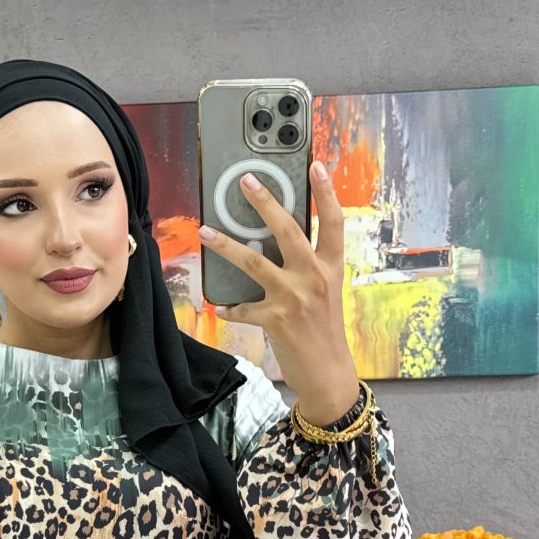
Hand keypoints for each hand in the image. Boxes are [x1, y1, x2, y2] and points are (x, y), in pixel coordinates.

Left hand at [199, 161, 360, 423]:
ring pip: (253, 261)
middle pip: (287, 229)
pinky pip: (243, 307)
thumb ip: (308, 269)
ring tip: (206, 231)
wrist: (329, 373)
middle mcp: (314, 276)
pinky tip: (221, 306)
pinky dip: (231, 307)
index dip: (326, 192)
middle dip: (264, 201)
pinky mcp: (275, 319)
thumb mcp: (326, 294)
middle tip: (245, 180)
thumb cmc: (326, 332)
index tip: (316, 165)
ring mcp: (294, 297)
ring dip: (225, 245)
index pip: (333, 222)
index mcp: (331, 267)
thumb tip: (277, 249)